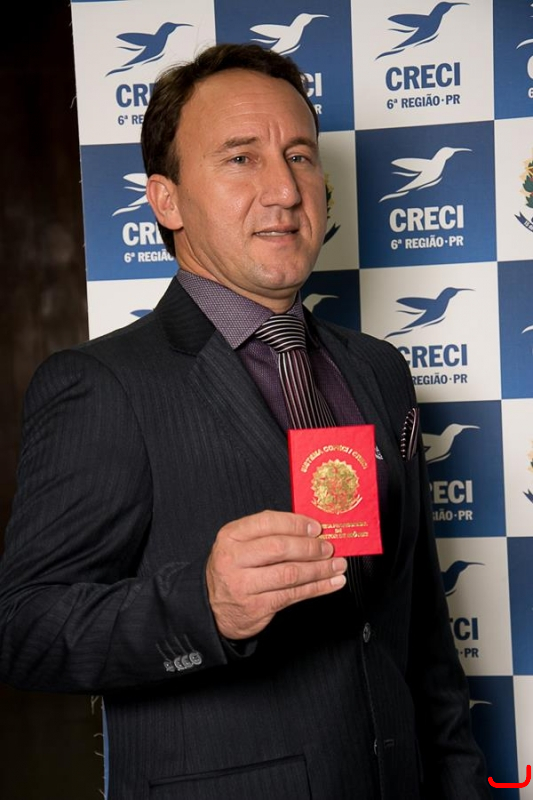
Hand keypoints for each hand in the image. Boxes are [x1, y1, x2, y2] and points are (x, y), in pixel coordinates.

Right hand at [206, 510, 346, 639]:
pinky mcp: (256, 607)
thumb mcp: (239, 545)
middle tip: (329, 547)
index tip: (317, 528)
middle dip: (310, 547)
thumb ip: (268, 534)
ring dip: (320, 569)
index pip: (267, 523)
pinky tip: (332, 583)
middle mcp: (233, 559)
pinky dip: (317, 588)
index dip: (296, 524)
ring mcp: (243, 585)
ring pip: (290, 574)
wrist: (213, 609)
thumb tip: (309, 529)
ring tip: (337, 565)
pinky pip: (293, 595)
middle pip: (280, 548)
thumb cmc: (234, 570)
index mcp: (230, 536)